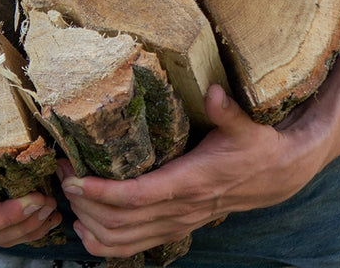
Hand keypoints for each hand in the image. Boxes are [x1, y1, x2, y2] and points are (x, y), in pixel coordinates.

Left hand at [58, 84, 330, 257]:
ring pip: (122, 239)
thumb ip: (227, 111)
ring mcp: (176, 222)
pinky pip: (132, 247)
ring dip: (89, 222)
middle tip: (62, 174)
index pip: (138, 196)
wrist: (277, 176)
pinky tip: (85, 229)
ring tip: (68, 195)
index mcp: (190, 182)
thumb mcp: (247, 125)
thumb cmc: (256, 146)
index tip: (74, 178)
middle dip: (84, 202)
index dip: (102, 192)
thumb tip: (214, 93)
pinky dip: (104, 244)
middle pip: (119, 220)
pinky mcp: (173, 227)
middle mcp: (180, 208)